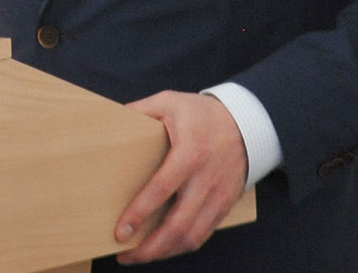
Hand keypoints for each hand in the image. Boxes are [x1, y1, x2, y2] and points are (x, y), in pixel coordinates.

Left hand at [114, 91, 247, 263]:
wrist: (247, 124)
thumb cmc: (203, 114)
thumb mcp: (170, 102)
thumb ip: (141, 110)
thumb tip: (111, 120)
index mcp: (190, 152)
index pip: (162, 189)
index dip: (140, 213)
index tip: (121, 231)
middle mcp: (206, 179)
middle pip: (179, 224)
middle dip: (150, 247)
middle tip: (125, 254)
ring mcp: (218, 195)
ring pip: (192, 236)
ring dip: (164, 252)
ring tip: (140, 255)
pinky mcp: (224, 205)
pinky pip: (203, 234)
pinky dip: (182, 246)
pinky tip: (163, 247)